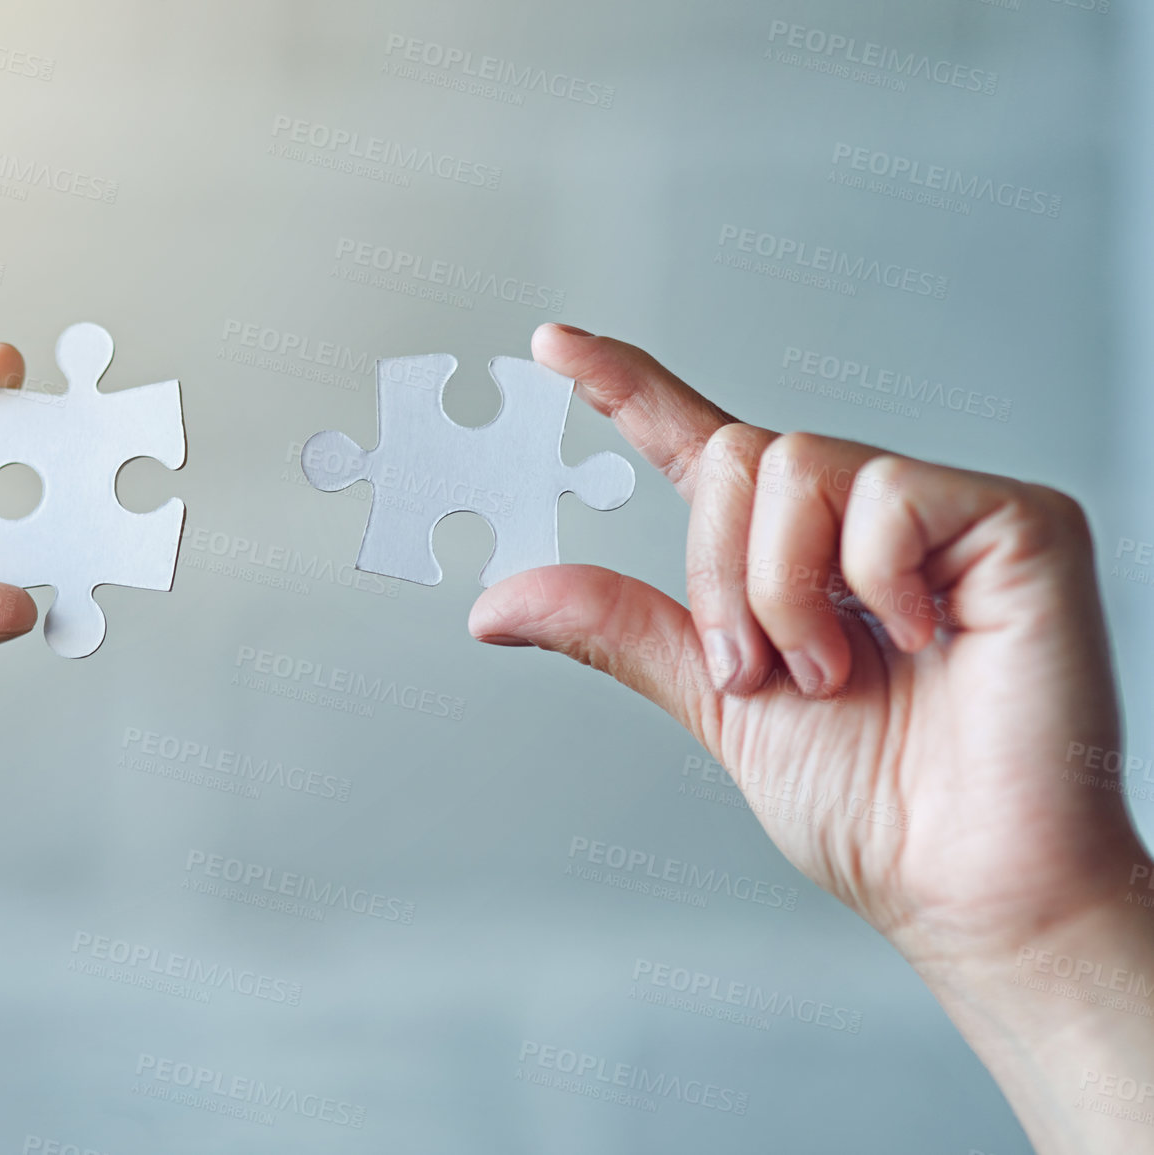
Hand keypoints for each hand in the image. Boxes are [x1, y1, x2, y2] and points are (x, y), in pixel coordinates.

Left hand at [470, 323, 1152, 1154]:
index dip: (627, 387)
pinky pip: (887, 492)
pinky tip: (922, 642)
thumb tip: (495, 603)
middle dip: (721, 578)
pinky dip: (872, 582)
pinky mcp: (1016, 518)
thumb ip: (619, 629)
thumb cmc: (872, 806)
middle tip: (764, 672)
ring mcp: (943, 511)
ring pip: (794, 465)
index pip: (701, 445)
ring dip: (784, 593)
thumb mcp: (716, 700)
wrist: (967, 884)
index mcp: (794, 559)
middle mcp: (866, 519)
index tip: (551, 344)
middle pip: (739, 453)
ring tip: (840, 673)